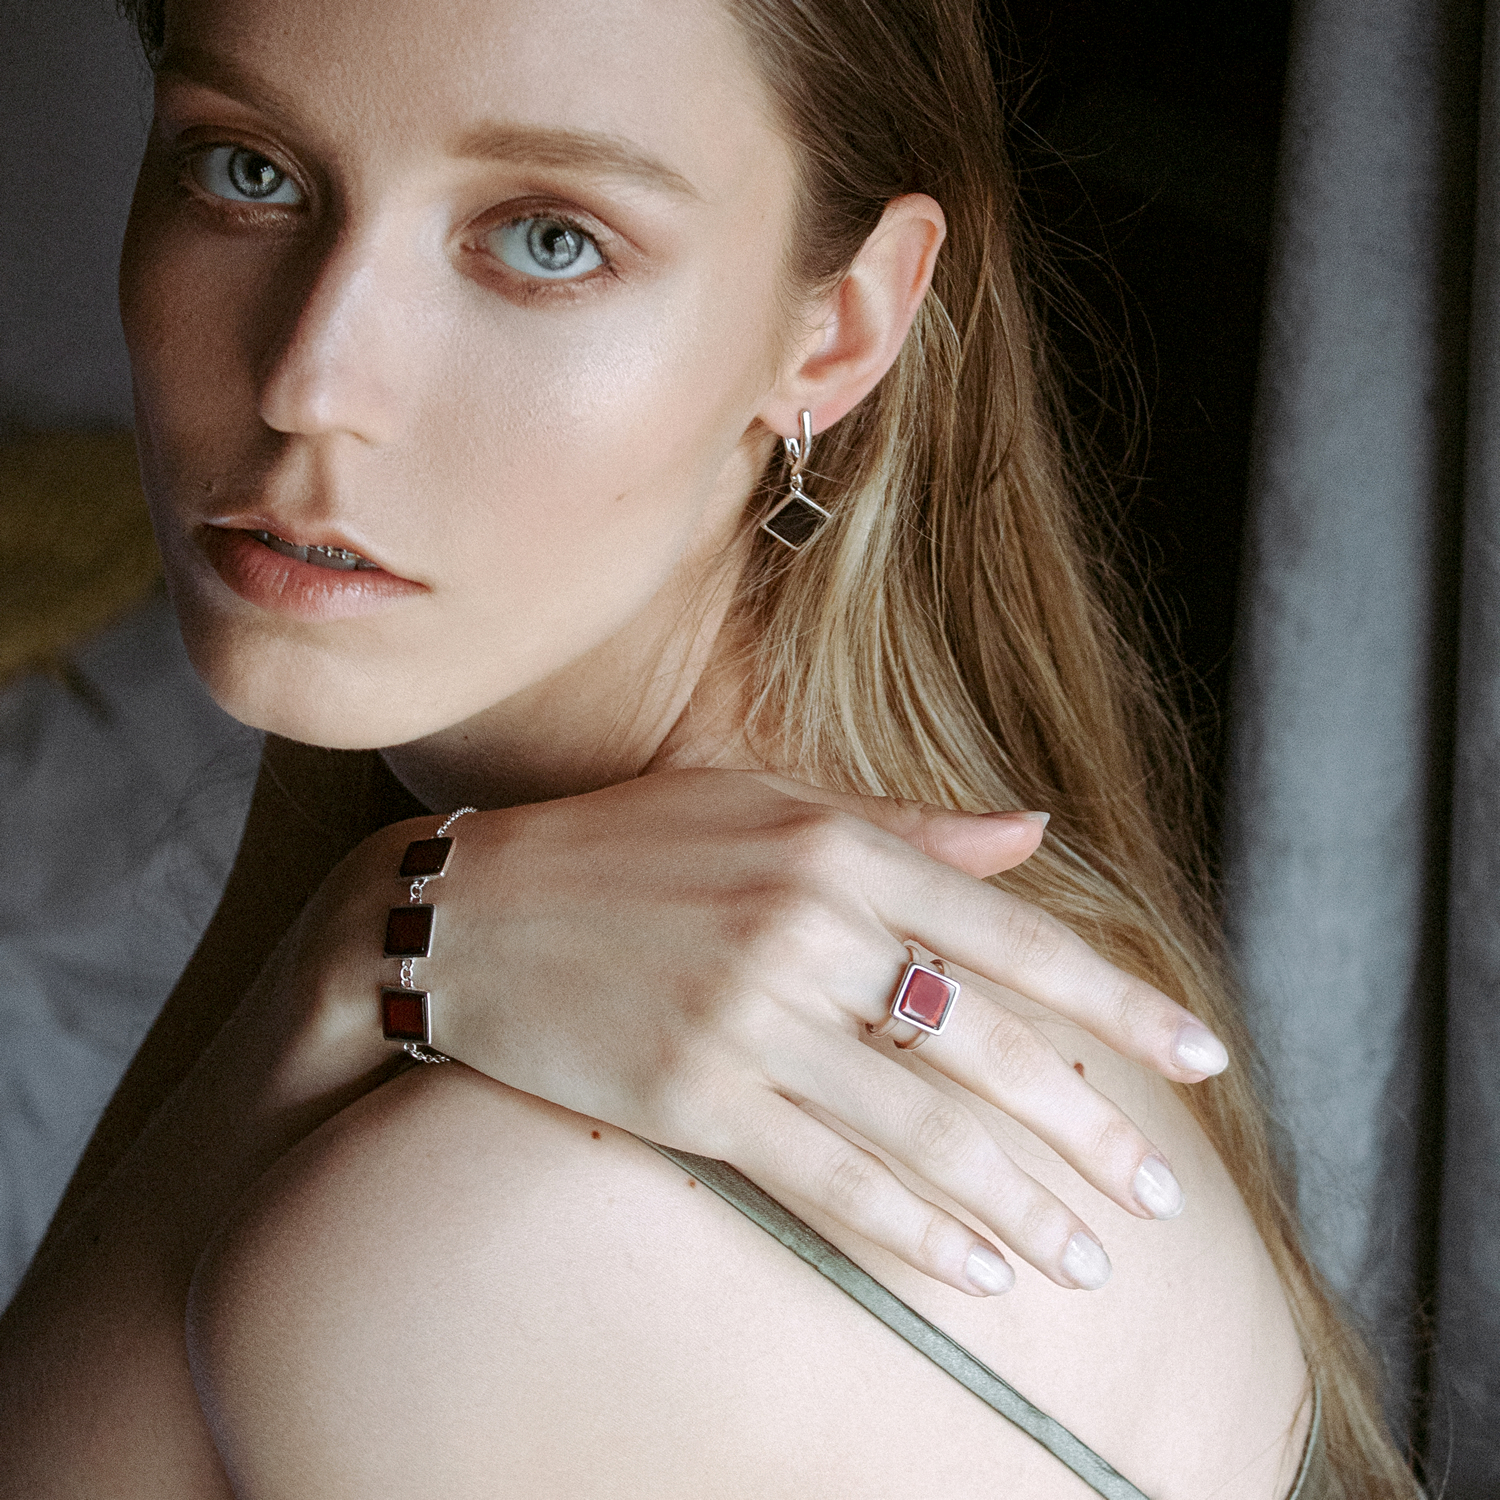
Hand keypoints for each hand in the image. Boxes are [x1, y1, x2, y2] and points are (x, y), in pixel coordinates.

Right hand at [322, 768, 1227, 1298]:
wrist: (469, 911)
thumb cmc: (628, 846)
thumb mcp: (765, 804)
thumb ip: (905, 828)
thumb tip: (1030, 831)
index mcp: (836, 848)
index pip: (1015, 937)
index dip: (1120, 1005)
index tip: (1203, 1060)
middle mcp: (803, 930)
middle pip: (986, 1049)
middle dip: (1089, 1130)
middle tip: (1158, 1195)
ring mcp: (747, 1021)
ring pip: (922, 1131)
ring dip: (1020, 1205)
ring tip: (1087, 1259)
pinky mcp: (692, 1100)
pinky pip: (830, 1182)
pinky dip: (914, 1234)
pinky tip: (976, 1271)